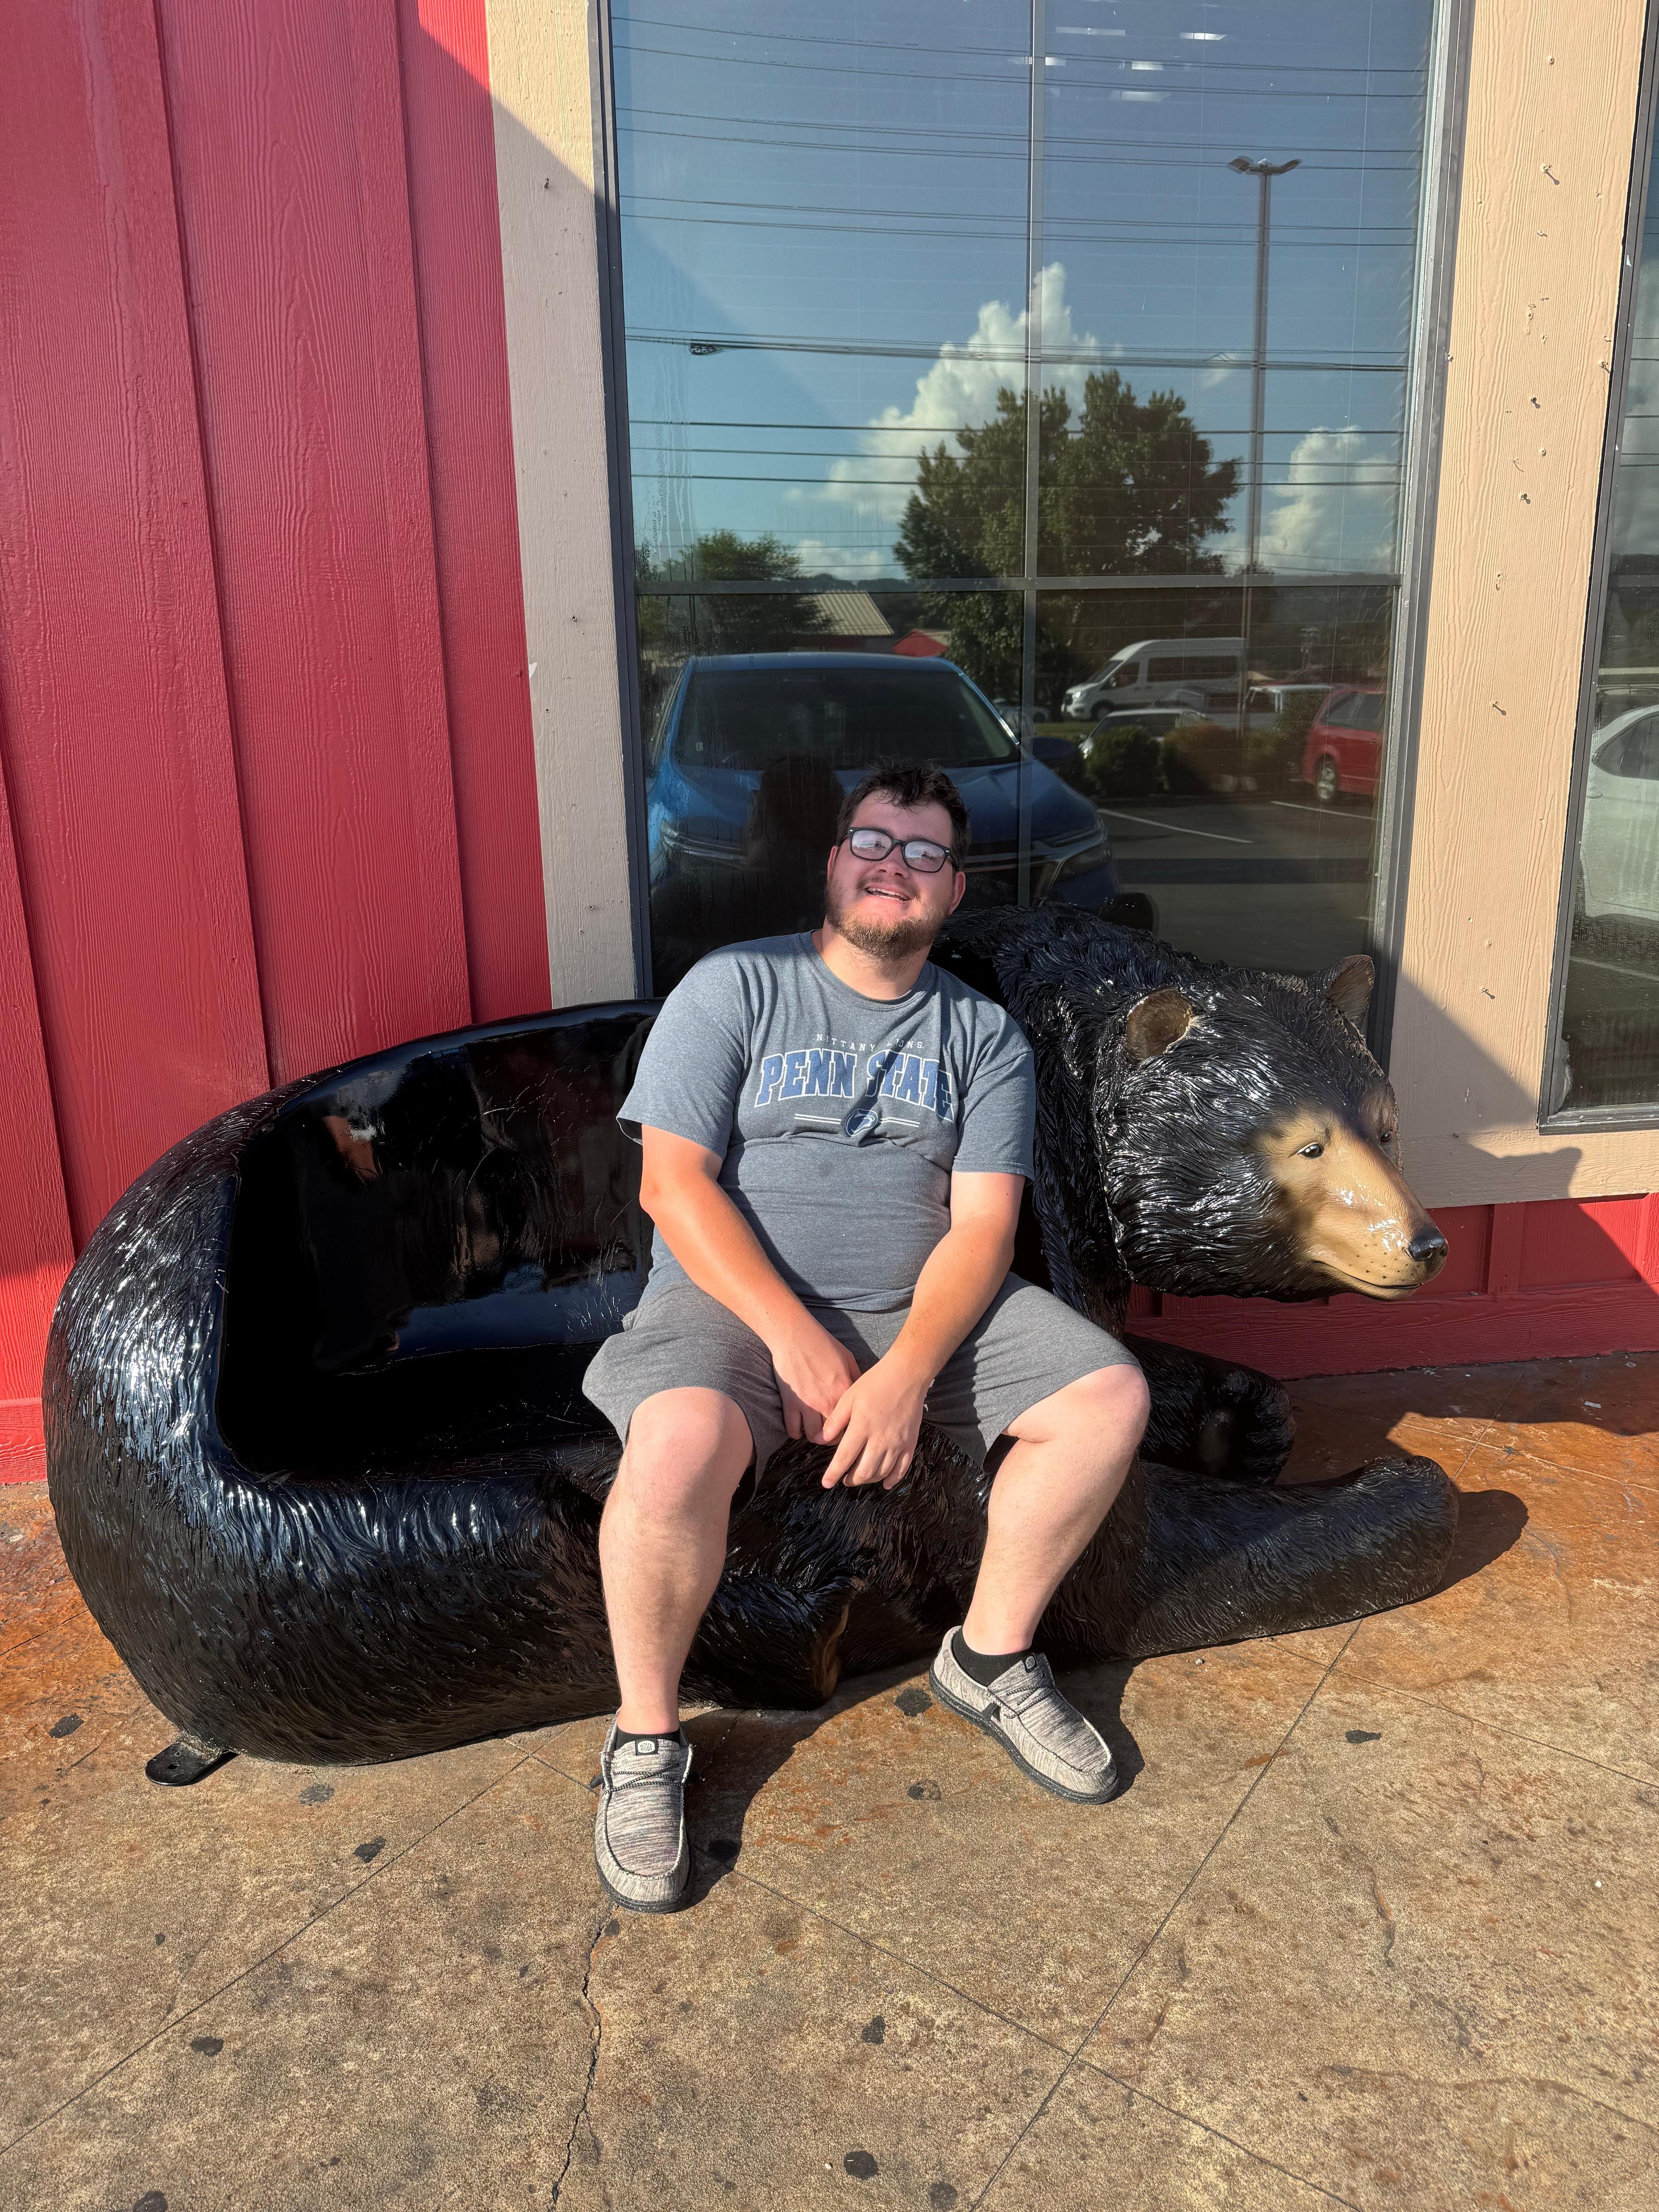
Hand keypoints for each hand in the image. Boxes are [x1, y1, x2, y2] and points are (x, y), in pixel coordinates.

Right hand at [770, 1317, 862, 1443]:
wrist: (795, 1335)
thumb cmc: (822, 1343)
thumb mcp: (848, 1358)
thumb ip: (857, 1378)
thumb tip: (863, 1393)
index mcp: (845, 1391)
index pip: (854, 1422)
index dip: (853, 1429)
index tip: (851, 1429)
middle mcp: (827, 1402)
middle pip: (835, 1435)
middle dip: (835, 1438)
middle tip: (834, 1434)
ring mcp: (807, 1405)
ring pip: (814, 1436)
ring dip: (816, 1437)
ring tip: (817, 1432)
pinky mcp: (790, 1403)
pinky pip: (793, 1430)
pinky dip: (796, 1432)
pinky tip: (800, 1426)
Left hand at [820, 1353, 929, 1490]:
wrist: (907, 1375)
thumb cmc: (875, 1383)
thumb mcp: (849, 1396)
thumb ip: (836, 1420)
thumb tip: (823, 1439)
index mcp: (862, 1427)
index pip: (844, 1458)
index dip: (834, 1473)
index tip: (826, 1484)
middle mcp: (880, 1439)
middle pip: (864, 1471)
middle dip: (851, 1480)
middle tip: (844, 1479)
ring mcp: (897, 1443)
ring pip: (881, 1473)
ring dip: (869, 1480)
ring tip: (860, 1477)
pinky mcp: (910, 1443)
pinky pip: (902, 1469)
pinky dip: (892, 1480)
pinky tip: (885, 1484)